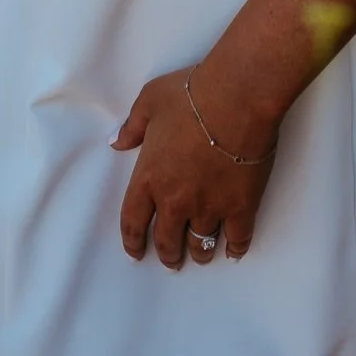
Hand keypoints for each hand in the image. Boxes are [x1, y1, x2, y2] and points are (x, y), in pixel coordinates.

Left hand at [111, 67, 277, 268]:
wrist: (237, 95)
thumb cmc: (191, 94)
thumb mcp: (150, 100)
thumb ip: (132, 125)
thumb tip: (115, 143)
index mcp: (149, 179)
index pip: (133, 222)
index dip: (133, 242)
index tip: (136, 252)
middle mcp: (176, 201)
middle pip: (167, 241)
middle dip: (168, 255)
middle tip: (171, 261)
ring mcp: (209, 207)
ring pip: (200, 243)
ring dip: (198, 253)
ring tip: (200, 255)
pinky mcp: (241, 206)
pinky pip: (237, 238)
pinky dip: (235, 248)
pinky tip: (233, 252)